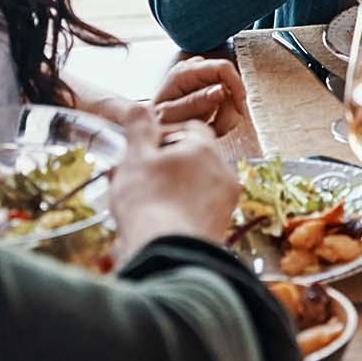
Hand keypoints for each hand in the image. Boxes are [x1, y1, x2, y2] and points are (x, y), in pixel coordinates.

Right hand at [108, 104, 239, 256]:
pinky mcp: (221, 227)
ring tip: (149, 204)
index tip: (147, 150)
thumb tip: (138, 106)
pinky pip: (202, 211)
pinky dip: (184, 213)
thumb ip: (139, 129)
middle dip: (172, 165)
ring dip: (178, 190)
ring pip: (199, 186)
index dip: (166, 137)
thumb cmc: (150, 203)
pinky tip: (162, 222)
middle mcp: (223, 172)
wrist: (168, 254)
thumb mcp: (136, 158)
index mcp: (204, 149)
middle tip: (143, 178)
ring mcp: (225, 202)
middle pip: (196, 159)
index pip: (190, 129)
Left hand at [150, 56, 250, 135]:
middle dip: (229, 108)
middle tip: (219, 128)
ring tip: (212, 129)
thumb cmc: (157, 122)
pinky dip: (225, 118)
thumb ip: (194, 103)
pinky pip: (229, 102)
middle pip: (230, 83)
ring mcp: (204, 80)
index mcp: (185, 72)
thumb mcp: (170, 116)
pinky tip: (213, 125)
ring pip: (232, 95)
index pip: (223, 68)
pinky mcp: (211, 90)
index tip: (239, 108)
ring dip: (227, 116)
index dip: (236, 86)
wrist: (154, 129)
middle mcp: (196, 71)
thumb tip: (220, 90)